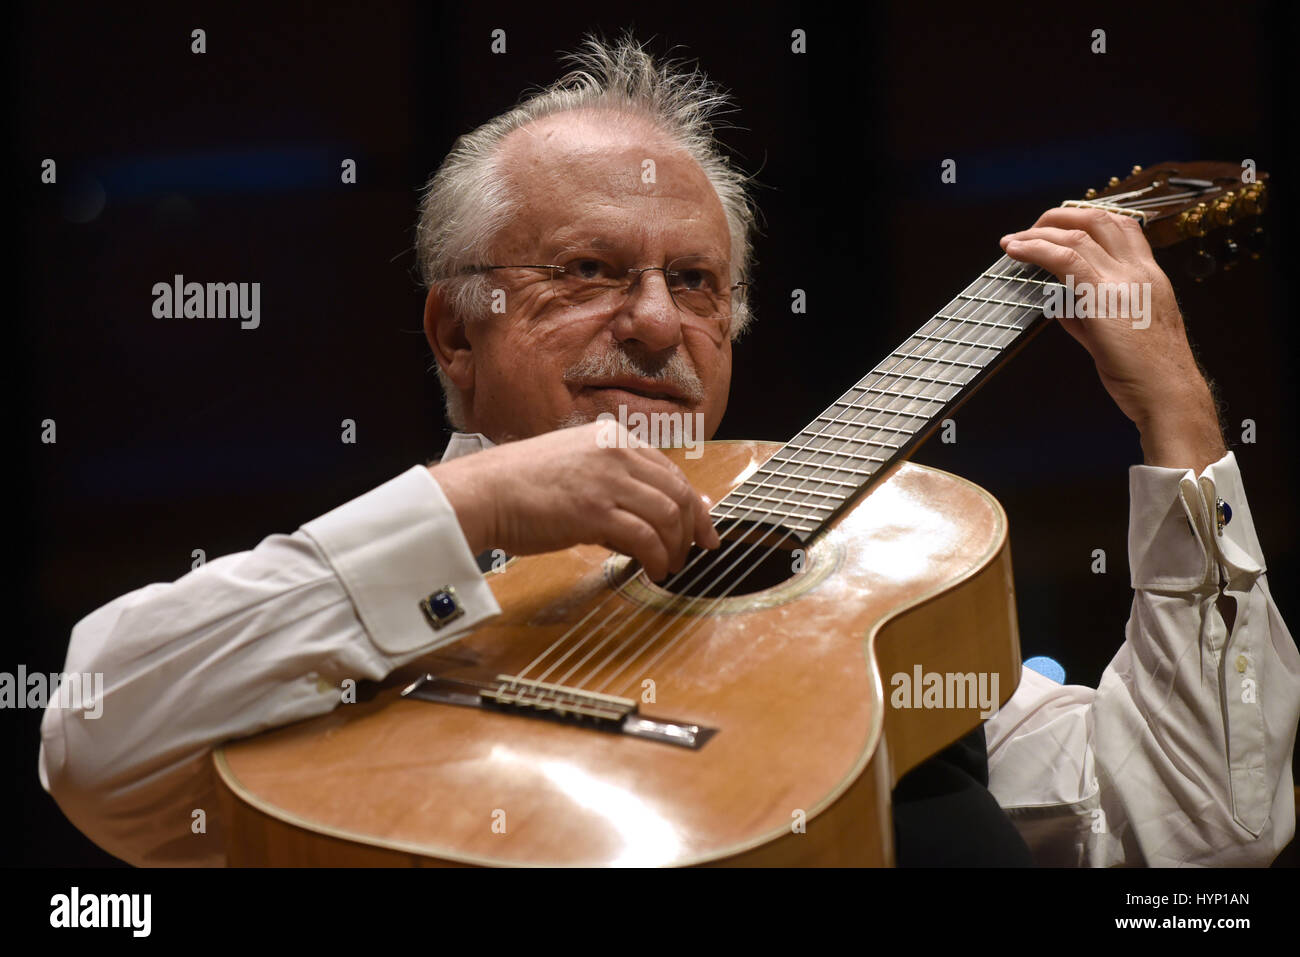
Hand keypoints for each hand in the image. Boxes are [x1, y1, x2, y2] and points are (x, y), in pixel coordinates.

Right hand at [430, 421, 719, 580]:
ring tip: (669, 565)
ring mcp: (607, 480)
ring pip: (669, 515)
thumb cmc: (519, 486)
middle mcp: (615, 452)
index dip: (694, 503)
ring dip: (676, 546)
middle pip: (678, 491)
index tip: (703, 527)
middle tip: (694, 551)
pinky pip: (646, 538)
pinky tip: (652, 570)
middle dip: (693, 527)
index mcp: (611, 437)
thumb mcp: (575, 468)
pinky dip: (657, 558)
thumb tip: (652, 519)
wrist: (481, 492)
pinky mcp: (595, 511)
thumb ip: (614, 485)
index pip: (671, 470)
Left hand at [1000, 207, 1225, 470]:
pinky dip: (1036, 250)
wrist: (1167, 392)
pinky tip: (1017, 251)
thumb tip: (1060, 306)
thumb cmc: (1146, 372)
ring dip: (1039, 233)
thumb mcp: (1117, 334)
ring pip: (1078, 235)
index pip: (1123, 227)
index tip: (1062, 226)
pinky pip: (1065, 259)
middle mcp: (1140, 271)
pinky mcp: (1103, 297)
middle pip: (1099, 220)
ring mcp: (1124, 280)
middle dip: (1060, 217)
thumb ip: (1087, 315)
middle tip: (1032, 228)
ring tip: (1014, 240)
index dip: (1089, 218)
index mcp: (1150, 276)